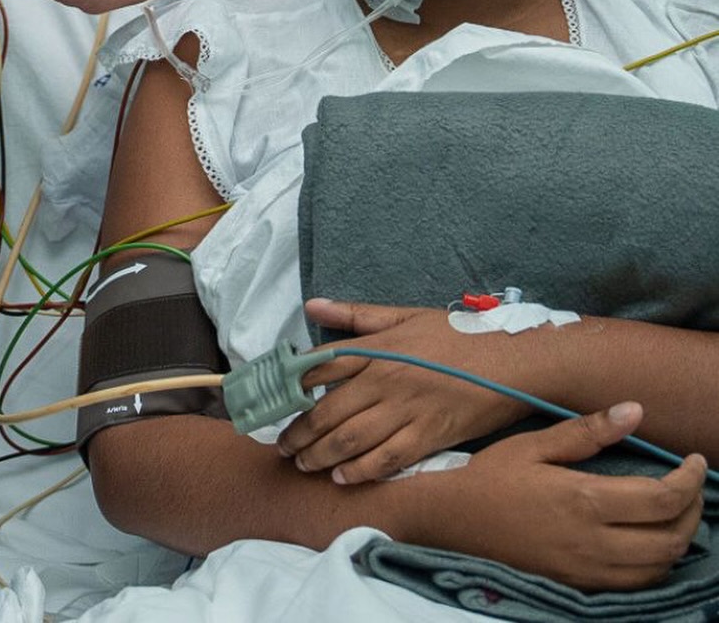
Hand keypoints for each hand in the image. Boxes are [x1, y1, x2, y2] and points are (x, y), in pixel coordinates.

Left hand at [277, 297, 522, 481]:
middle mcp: (385, 380)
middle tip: (282, 446)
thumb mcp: (404, 315)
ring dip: (321, 455)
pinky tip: (342, 478)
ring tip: (303, 464)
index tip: (273, 400)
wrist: (509, 363)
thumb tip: (313, 304)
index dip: (292, 385)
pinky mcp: (428, 437)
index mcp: (377, 348)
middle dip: (300, 432)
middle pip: (329, 410)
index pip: (322, 366)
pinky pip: (387, 459)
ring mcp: (406, 411)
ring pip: (351, 439)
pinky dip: (361, 471)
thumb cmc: (455, 337)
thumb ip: (356, 315)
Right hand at [418, 403, 706, 591]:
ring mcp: (590, 569)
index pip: (662, 498)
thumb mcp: (534, 444)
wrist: (456, 521)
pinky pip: (639, 582)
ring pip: (660, 565)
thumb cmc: (493, 476)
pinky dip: (659, 562)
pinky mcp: (583, 584)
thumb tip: (635, 410)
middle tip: (691, 484)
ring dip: (680, 538)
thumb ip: (587, 431)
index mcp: (584, 500)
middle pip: (671, 537)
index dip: (690, 480)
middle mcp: (595, 542)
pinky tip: (652, 540)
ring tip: (677, 510)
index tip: (696, 461)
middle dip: (692, 510)